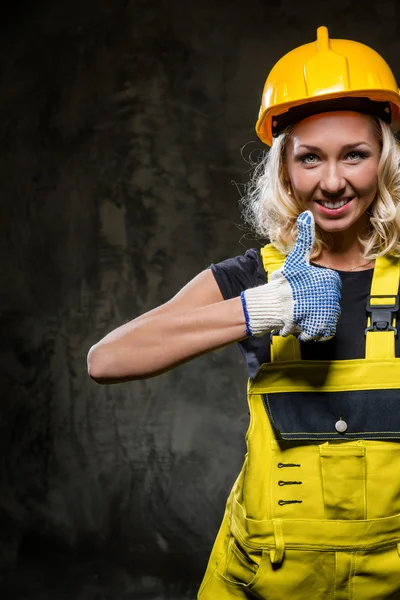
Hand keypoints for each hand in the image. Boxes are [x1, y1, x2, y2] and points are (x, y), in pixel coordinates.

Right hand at [270, 211, 341, 340]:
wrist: (272, 305)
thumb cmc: (284, 283)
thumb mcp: (296, 258)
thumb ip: (304, 237)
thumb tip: (306, 214)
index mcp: (331, 280)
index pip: (328, 290)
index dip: (314, 292)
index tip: (302, 291)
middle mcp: (334, 296)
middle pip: (327, 305)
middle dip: (313, 306)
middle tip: (299, 304)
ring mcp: (328, 313)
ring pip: (325, 319)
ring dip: (313, 319)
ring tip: (300, 314)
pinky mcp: (321, 328)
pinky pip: (323, 332)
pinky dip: (313, 331)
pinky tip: (302, 324)